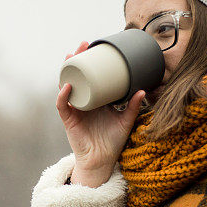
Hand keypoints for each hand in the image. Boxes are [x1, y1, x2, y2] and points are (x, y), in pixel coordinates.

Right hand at [58, 41, 146, 185]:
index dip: (90, 62)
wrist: (102, 161)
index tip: (95, 48)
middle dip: (76, 60)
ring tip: (69, 58)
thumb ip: (132, 107)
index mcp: (95, 100)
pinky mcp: (69, 120)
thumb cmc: (112, 142)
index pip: (90, 77)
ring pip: (66, 86)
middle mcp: (83, 102)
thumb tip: (143, 91)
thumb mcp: (125, 121)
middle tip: (82, 45)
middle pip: (76, 76)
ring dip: (66, 71)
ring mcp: (74, 110)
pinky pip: (63, 105)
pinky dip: (63, 96)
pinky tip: (67, 86)